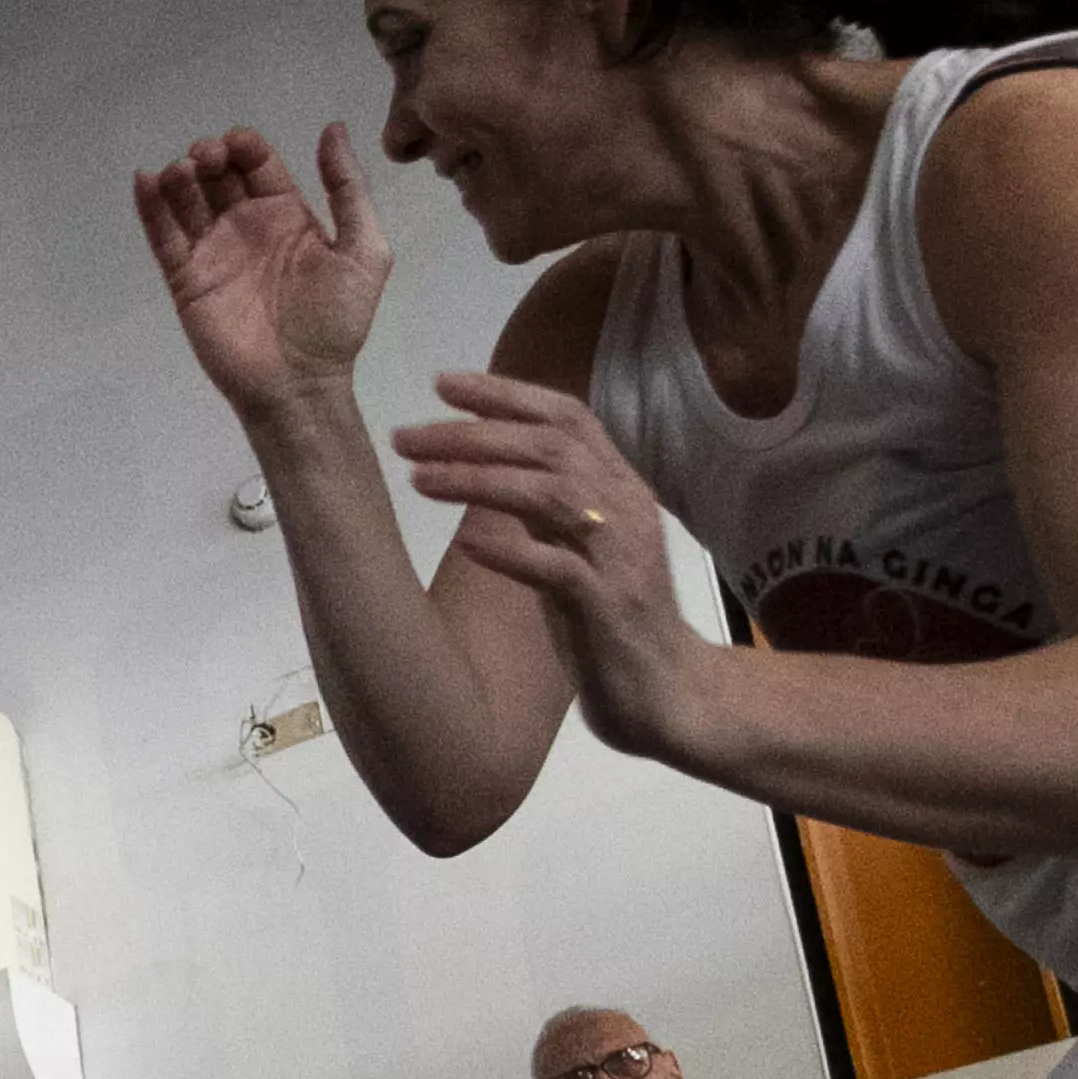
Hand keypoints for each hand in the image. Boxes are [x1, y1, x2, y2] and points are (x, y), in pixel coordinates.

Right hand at [133, 123, 391, 421]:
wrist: (301, 384)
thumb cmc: (336, 322)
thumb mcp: (364, 251)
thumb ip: (349, 189)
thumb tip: (332, 128)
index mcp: (286, 214)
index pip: (257, 163)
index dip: (244, 145)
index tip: (237, 145)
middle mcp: (245, 226)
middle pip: (217, 174)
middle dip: (209, 155)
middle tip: (206, 159)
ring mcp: (213, 252)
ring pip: (186, 200)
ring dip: (179, 176)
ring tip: (181, 172)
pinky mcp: (187, 280)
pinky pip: (164, 239)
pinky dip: (150, 208)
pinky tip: (146, 180)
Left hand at [385, 374, 702, 755]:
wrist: (670, 695)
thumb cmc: (614, 623)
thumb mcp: (577, 548)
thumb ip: (545, 506)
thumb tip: (488, 464)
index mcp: (619, 487)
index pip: (568, 418)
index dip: (507, 393)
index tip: (443, 383)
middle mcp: (626, 508)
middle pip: (551, 445)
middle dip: (474, 432)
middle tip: (407, 434)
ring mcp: (620, 557)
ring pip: (551, 494)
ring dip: (478, 479)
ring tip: (418, 478)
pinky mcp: (609, 607)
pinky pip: (556, 569)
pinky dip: (508, 551)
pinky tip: (465, 544)